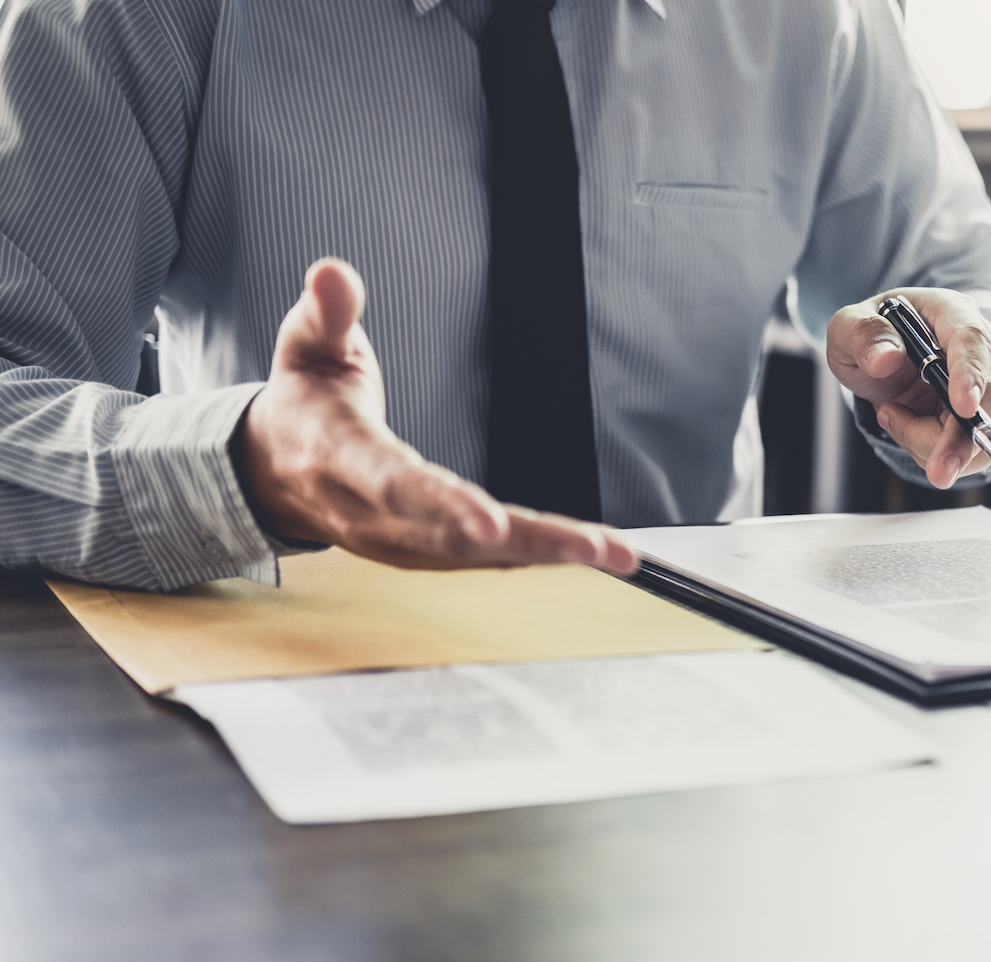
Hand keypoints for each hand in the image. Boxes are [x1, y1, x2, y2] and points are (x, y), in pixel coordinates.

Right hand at [231, 258, 637, 574]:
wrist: (274, 468)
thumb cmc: (305, 399)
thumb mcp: (306, 345)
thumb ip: (327, 312)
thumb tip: (333, 272)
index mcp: (341, 457)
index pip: (394, 484)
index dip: (443, 504)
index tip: (491, 524)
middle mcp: (370, 513)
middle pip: (454, 537)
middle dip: (528, 542)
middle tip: (593, 547)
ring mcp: (397, 541)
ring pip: (479, 557)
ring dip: (548, 554)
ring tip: (615, 553)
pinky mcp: (423, 552)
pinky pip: (485, 560)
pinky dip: (538, 557)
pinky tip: (591, 553)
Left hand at [826, 288, 990, 488]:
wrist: (885, 357)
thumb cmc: (872, 338)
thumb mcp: (848, 327)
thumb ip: (862, 335)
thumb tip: (885, 358)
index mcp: (951, 312)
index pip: (972, 340)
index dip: (971, 375)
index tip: (964, 408)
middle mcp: (985, 346)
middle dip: (964, 439)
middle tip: (937, 472)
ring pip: (989, 430)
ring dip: (939, 446)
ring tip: (893, 417)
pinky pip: (979, 449)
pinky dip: (942, 453)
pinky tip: (912, 432)